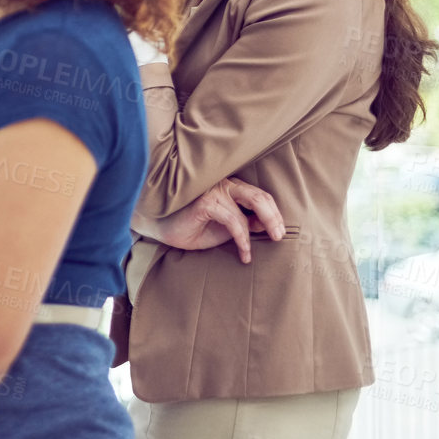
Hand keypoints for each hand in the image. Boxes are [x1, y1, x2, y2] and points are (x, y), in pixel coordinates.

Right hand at [157, 177, 283, 262]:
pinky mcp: (206, 203)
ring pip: (252, 203)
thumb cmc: (189, 226)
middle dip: (275, 216)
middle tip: (280, 236)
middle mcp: (223, 185)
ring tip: (272, 240)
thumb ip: (243, 223)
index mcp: (228, 188)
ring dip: (266, 224)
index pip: (259, 195)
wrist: (157, 227)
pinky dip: (243, 239)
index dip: (273, 213)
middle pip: (260, 195)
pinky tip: (245, 253)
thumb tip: (267, 226)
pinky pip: (233, 220)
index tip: (279, 231)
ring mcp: (214, 191)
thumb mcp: (223, 228)